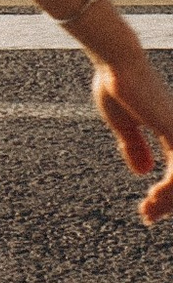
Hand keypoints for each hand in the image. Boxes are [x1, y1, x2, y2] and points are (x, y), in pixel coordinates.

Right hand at [92, 53, 172, 225]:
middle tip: (148, 218)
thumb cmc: (116, 85)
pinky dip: (169, 190)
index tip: (147, 211)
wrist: (116, 65)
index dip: (164, 195)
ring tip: (148, 212)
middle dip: (168, 204)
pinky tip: (153, 197)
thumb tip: (145, 173)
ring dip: (168, 201)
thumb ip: (135, 147)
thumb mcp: (124, 124)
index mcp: (168, 131)